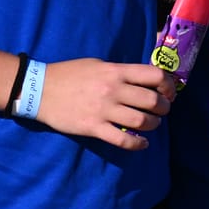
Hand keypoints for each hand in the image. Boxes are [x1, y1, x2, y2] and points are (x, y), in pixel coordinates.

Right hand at [33, 59, 172, 149]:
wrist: (40, 89)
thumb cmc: (69, 74)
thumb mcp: (98, 64)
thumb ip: (120, 72)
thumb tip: (143, 81)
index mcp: (115, 71)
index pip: (154, 75)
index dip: (168, 85)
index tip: (168, 92)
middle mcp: (113, 89)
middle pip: (152, 100)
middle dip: (164, 108)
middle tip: (162, 111)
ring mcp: (104, 110)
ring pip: (141, 121)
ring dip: (153, 125)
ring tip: (152, 125)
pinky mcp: (94, 127)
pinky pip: (123, 139)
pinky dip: (138, 144)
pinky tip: (142, 143)